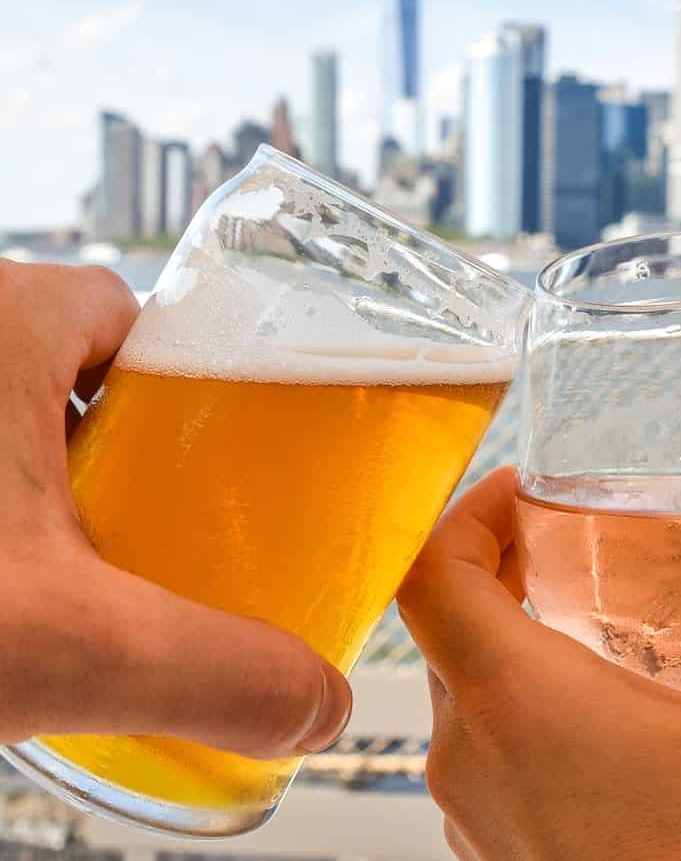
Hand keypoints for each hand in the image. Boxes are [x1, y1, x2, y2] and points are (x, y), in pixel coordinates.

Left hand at [0, 261, 350, 757]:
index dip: (190, 373)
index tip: (223, 441)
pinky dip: (5, 505)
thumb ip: (212, 670)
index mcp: (2, 323)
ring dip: (60, 478)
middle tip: (167, 519)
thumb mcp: (67, 643)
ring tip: (94, 561)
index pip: (129, 309)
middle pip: (79, 366)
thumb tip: (317, 701)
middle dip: (133, 440)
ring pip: (15, 413)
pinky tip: (19, 585)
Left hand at [399, 467, 680, 860]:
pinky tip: (608, 713)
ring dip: (509, 636)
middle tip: (568, 536)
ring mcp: (479, 814)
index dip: (464, 511)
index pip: (429, 573)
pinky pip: (487, 751)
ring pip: (463, 691)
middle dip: (500, 565)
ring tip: (590, 610)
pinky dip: (524, 705)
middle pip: (447, 624)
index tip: (523, 490)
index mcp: (515, 703)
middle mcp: (472, 756)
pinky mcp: (505, 854)